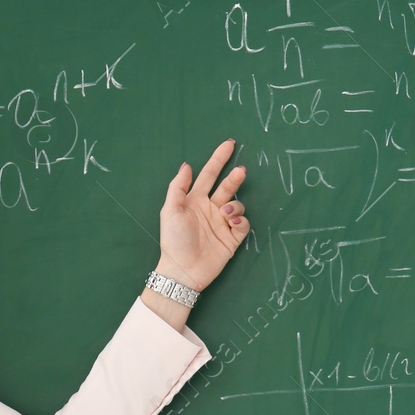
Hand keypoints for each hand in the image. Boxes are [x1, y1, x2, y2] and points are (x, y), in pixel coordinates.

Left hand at [156, 139, 248, 292]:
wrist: (184, 270)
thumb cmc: (174, 240)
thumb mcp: (171, 210)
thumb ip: (178, 187)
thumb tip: (187, 165)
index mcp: (195, 200)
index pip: (209, 175)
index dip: (218, 159)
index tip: (229, 144)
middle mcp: (210, 209)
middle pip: (227, 186)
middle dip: (234, 177)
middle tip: (241, 171)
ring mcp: (222, 223)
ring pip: (237, 204)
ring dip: (235, 204)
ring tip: (226, 213)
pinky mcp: (232, 238)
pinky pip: (243, 223)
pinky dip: (241, 220)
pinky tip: (232, 224)